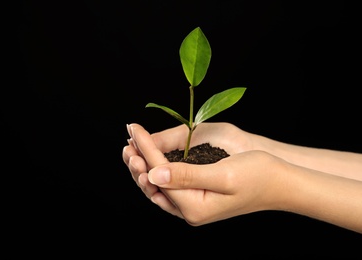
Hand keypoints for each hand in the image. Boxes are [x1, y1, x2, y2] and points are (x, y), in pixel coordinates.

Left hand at [122, 123, 284, 224]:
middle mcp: (190, 211)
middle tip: (126, 139)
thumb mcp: (224, 174)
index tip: (134, 128)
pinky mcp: (197, 197)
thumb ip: (187, 176)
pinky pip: (169, 185)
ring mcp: (193, 206)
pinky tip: (151, 158)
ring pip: (158, 186)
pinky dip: (157, 170)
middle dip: (138, 160)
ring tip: (131, 147)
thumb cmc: (259, 175)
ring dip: (144, 166)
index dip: (145, 149)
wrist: (281, 182)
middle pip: (153, 185)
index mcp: (194, 208)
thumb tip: (153, 174)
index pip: (159, 175)